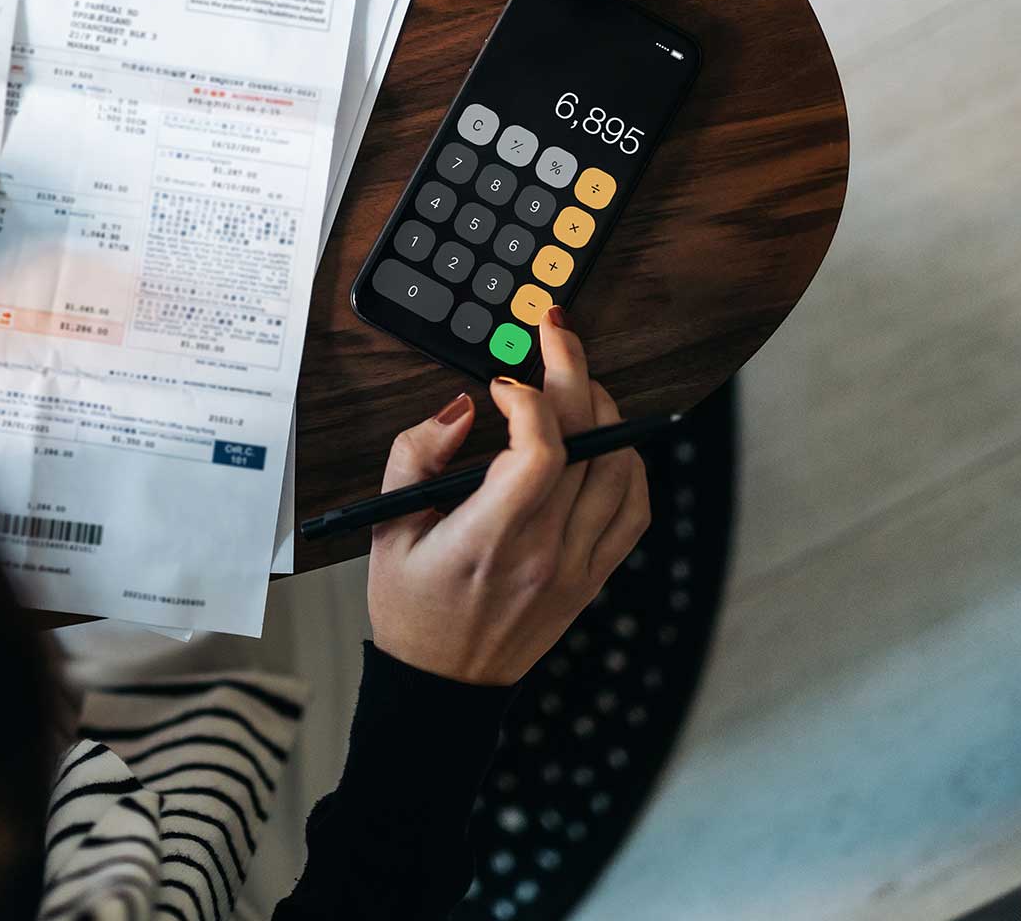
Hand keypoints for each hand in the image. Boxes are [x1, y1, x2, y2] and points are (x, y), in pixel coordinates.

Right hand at [367, 308, 649, 685]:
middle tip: (555, 333)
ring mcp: (577, 566)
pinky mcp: (594, 577)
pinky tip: (606, 440)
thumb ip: (415, 455)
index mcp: (488, 539)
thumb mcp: (386, 528)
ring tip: (577, 383)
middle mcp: (543, 552)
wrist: (443, 686)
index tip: (501, 383)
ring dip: (605, 410)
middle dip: (572, 370)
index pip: (539, 451)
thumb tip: (463, 408)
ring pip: (620, 467)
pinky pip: (634, 508)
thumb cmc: (411, 607)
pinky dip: (629, 463)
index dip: (529, 399)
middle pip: (585, 441)